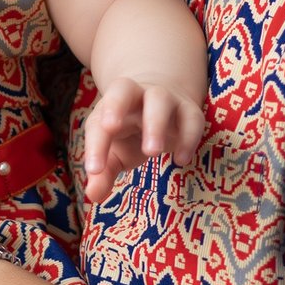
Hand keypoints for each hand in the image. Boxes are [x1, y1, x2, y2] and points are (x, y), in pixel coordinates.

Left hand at [78, 77, 204, 204]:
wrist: (163, 101)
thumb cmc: (130, 131)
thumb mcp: (115, 152)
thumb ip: (104, 172)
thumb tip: (93, 195)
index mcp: (111, 107)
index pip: (98, 122)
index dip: (95, 145)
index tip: (94, 170)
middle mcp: (135, 97)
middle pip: (123, 89)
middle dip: (115, 106)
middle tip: (110, 127)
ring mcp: (164, 100)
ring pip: (159, 100)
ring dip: (154, 123)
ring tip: (151, 152)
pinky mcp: (189, 111)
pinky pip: (191, 118)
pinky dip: (188, 138)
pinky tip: (181, 160)